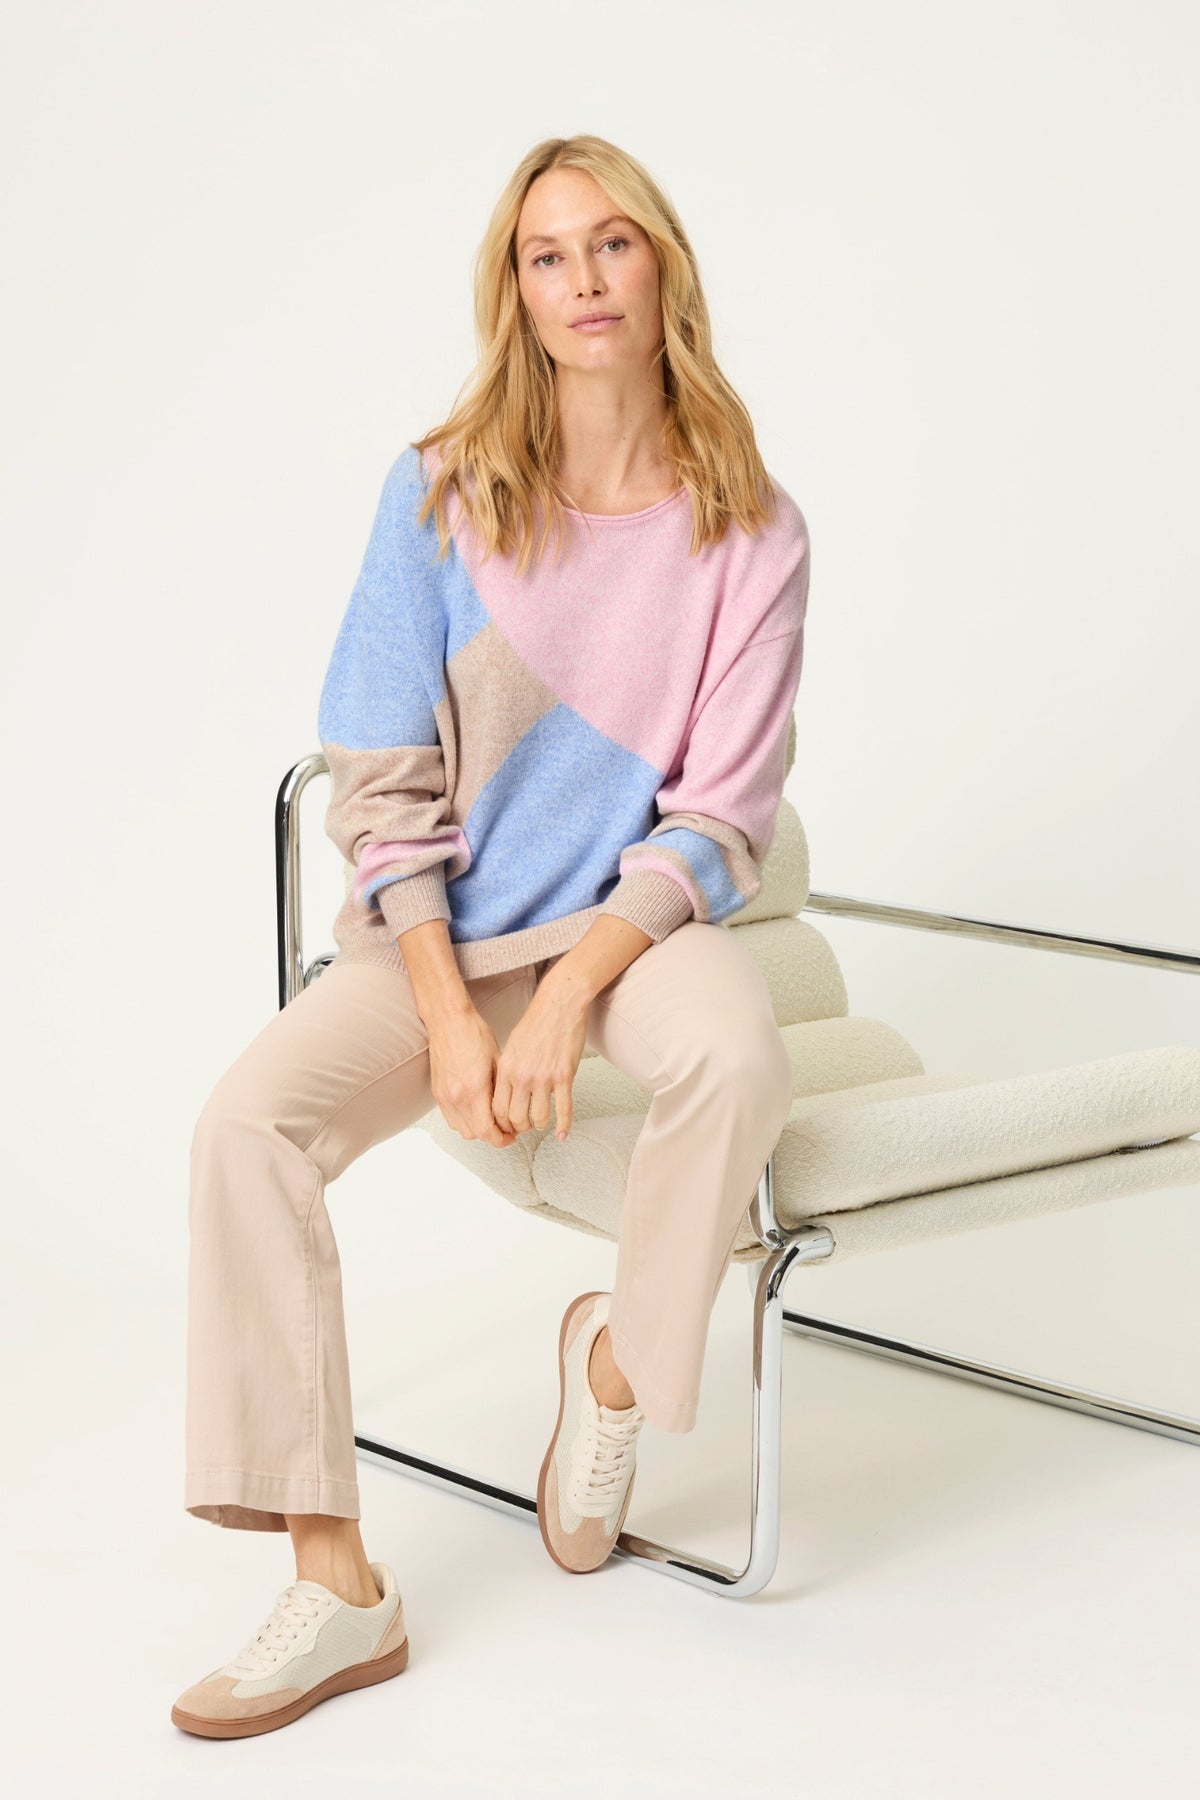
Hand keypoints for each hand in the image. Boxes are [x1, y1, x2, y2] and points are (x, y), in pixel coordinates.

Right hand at [426, 1006, 520, 1148]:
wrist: (449, 1020)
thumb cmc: (474, 1034)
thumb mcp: (498, 1061)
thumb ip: (502, 1090)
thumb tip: (511, 1109)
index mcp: (474, 1089)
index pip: (487, 1131)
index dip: (502, 1139)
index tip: (511, 1136)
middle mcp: (456, 1096)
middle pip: (475, 1135)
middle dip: (493, 1136)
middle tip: (506, 1129)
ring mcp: (444, 1096)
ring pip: (462, 1130)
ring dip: (477, 1130)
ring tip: (491, 1120)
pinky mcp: (437, 1093)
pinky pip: (451, 1119)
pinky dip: (464, 1121)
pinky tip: (475, 1111)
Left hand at [491, 975, 586, 1141]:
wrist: (559, 1004)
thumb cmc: (537, 1022)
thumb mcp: (512, 1046)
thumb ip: (508, 1070)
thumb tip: (506, 1091)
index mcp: (506, 1068)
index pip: (497, 1108)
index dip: (501, 1122)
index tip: (507, 1124)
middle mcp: (522, 1075)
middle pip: (515, 1118)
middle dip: (519, 1128)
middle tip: (524, 1127)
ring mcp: (544, 1077)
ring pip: (538, 1118)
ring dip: (539, 1126)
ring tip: (542, 1123)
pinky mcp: (564, 1076)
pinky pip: (563, 1109)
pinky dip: (563, 1125)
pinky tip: (562, 1134)